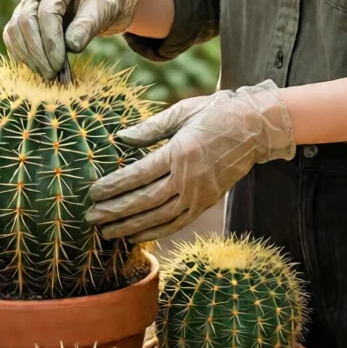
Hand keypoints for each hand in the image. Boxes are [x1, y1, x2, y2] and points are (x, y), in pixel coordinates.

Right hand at [2, 0, 137, 78]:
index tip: (59, 65)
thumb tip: (71, 46)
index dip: (50, 41)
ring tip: (46, 74)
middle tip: (51, 74)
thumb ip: (87, 26)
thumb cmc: (103, 1)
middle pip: (25, 21)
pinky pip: (12, 36)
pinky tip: (36, 67)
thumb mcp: (103, 10)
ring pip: (14, 30)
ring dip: (27, 56)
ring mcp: (26, 3)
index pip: (46, 13)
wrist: (100, 0)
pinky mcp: (22, 17)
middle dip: (37, 52)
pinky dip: (21, 53)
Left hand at [87, 80, 295, 241]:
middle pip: (145, 201)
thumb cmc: (216, 112)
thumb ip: (150, 128)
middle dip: (115, 211)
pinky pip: (178, 223)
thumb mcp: (182, 111)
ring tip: (107, 232)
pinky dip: (156, 232)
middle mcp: (189, 178)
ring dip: (131, 227)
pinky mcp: (206, 202)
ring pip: (159, 217)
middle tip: (91, 217)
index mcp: (180, 152)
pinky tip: (136, 236)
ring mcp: (199, 193)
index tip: (93, 192)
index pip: (139, 174)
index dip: (114, 186)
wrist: (255, 128)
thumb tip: (121, 137)